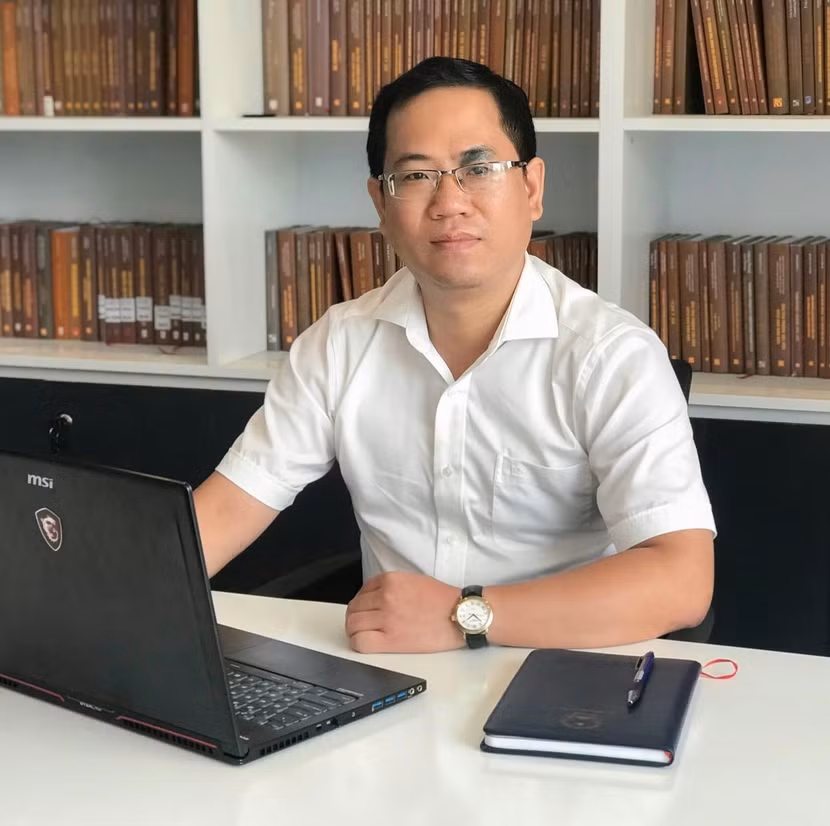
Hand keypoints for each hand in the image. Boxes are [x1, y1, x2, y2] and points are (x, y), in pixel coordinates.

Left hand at [345, 572, 464, 653]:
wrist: (460, 615)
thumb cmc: (443, 599)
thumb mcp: (413, 580)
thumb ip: (391, 585)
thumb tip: (373, 598)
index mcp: (391, 580)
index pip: (362, 591)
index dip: (363, 601)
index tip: (367, 609)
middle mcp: (386, 597)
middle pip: (354, 608)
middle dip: (356, 616)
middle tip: (363, 622)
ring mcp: (387, 618)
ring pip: (353, 625)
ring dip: (355, 629)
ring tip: (364, 633)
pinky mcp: (391, 639)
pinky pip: (361, 642)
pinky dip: (358, 643)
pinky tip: (366, 642)